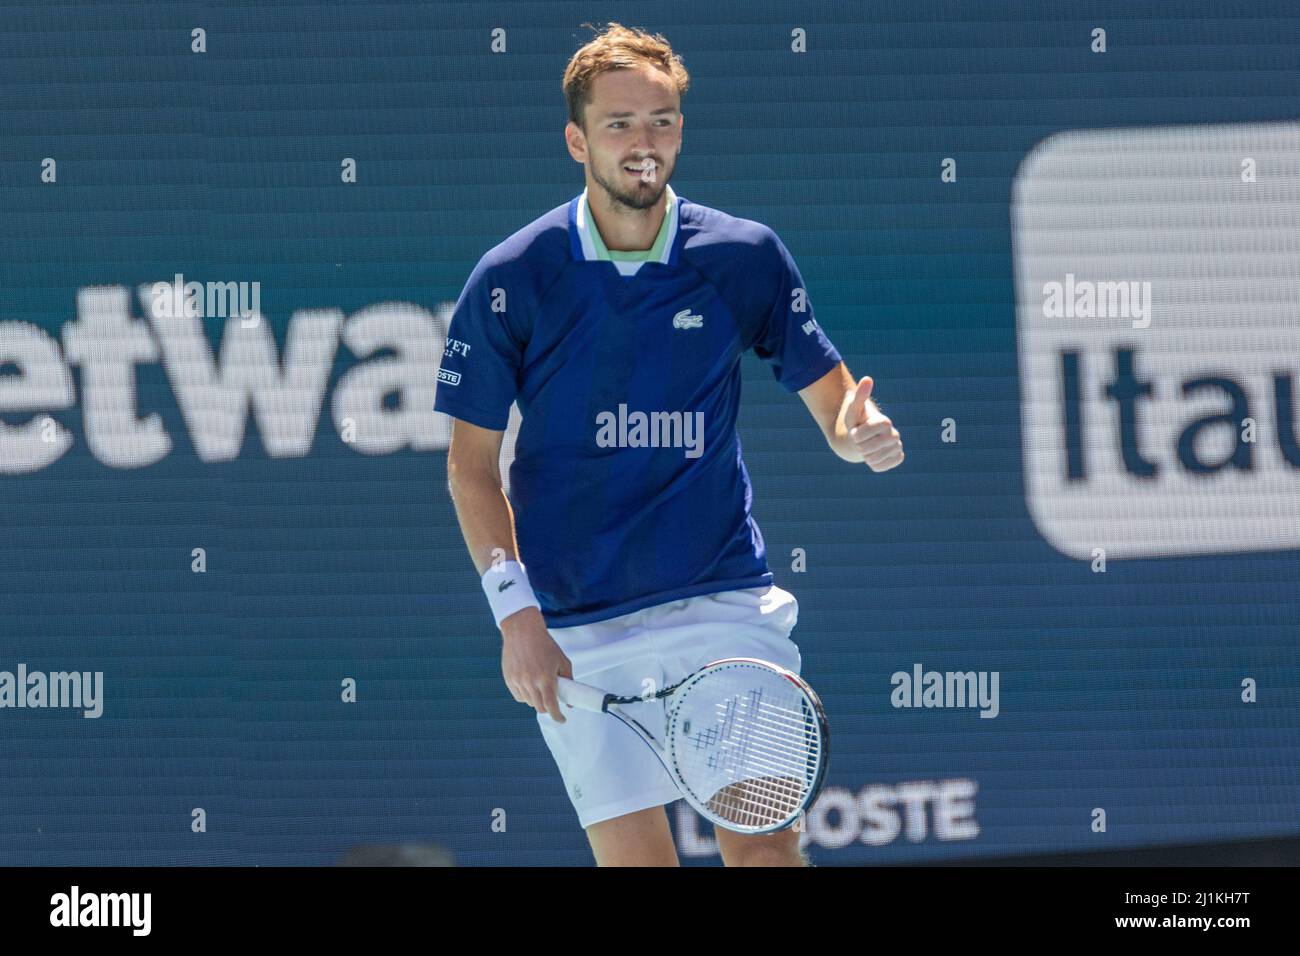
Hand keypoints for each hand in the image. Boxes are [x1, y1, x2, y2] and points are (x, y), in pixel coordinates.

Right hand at [500, 607, 572, 722]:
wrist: (523, 631)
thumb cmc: (545, 645)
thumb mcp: (562, 661)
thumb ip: (568, 681)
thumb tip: (571, 701)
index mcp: (545, 678)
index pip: (551, 706)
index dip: (557, 716)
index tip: (562, 719)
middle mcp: (530, 682)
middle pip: (539, 707)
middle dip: (548, 707)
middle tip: (552, 701)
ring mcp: (518, 681)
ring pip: (528, 702)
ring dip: (536, 700)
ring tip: (540, 688)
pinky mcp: (509, 679)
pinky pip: (518, 695)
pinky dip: (525, 695)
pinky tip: (529, 685)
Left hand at [846, 376, 903, 471]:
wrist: (861, 438)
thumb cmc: (855, 421)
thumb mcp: (853, 409)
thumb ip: (859, 395)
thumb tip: (867, 378)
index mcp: (885, 422)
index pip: (871, 431)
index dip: (858, 434)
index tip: (855, 432)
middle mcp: (895, 435)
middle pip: (872, 447)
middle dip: (859, 446)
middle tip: (859, 441)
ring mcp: (897, 447)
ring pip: (875, 459)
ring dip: (864, 455)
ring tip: (865, 447)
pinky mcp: (897, 458)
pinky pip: (881, 467)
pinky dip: (872, 464)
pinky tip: (872, 455)